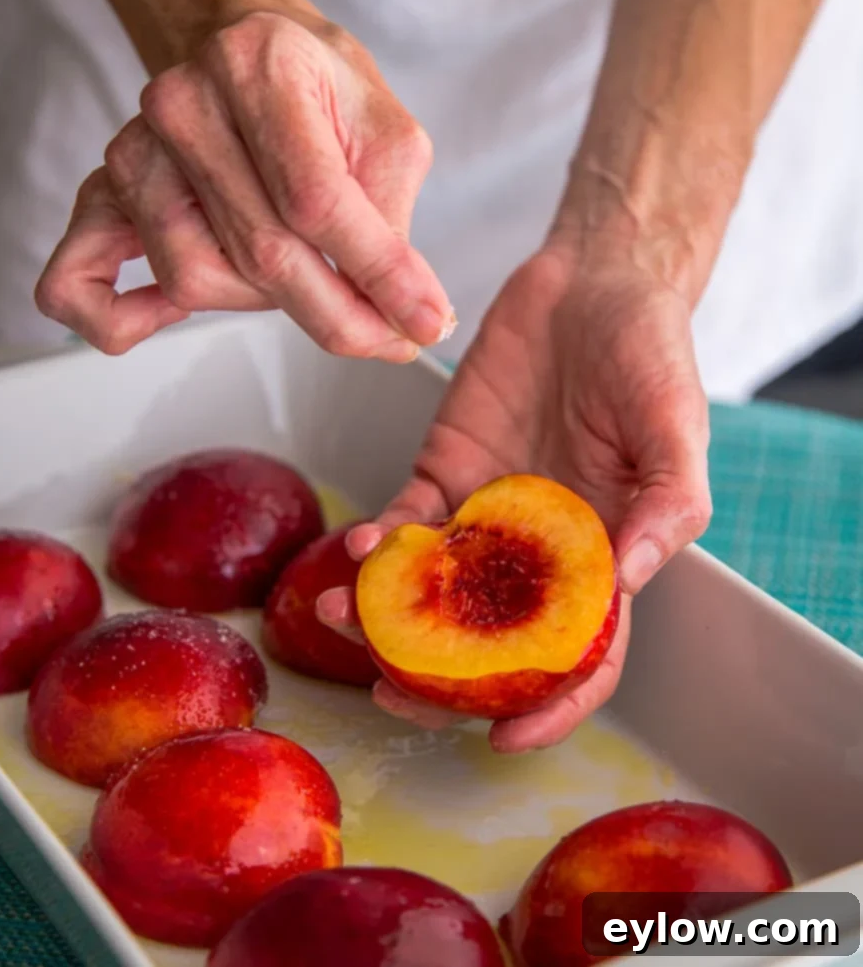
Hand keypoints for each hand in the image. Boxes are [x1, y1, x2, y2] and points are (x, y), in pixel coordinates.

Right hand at [35, 11, 453, 357]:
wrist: (243, 50)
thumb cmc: (315, 92)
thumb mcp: (383, 132)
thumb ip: (390, 218)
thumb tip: (406, 311)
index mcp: (260, 69)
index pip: (315, 200)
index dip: (377, 276)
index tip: (423, 323)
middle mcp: (183, 106)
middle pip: (260, 252)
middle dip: (340, 316)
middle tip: (391, 336)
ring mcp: (135, 154)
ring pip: (198, 278)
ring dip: (263, 302)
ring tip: (298, 271)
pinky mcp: (103, 194)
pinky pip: (81, 278)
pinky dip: (116, 319)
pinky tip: (156, 322)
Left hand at [316, 237, 711, 751]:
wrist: (591, 282)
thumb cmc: (648, 353)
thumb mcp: (675, 427)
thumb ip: (667, 504)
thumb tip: (630, 581)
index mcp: (605, 554)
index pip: (583, 654)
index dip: (552, 706)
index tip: (506, 739)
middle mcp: (540, 551)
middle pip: (490, 641)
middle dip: (441, 680)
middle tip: (395, 697)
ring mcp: (488, 517)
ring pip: (434, 592)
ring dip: (387, 618)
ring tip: (347, 623)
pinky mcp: (445, 473)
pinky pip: (406, 525)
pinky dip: (380, 545)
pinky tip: (362, 549)